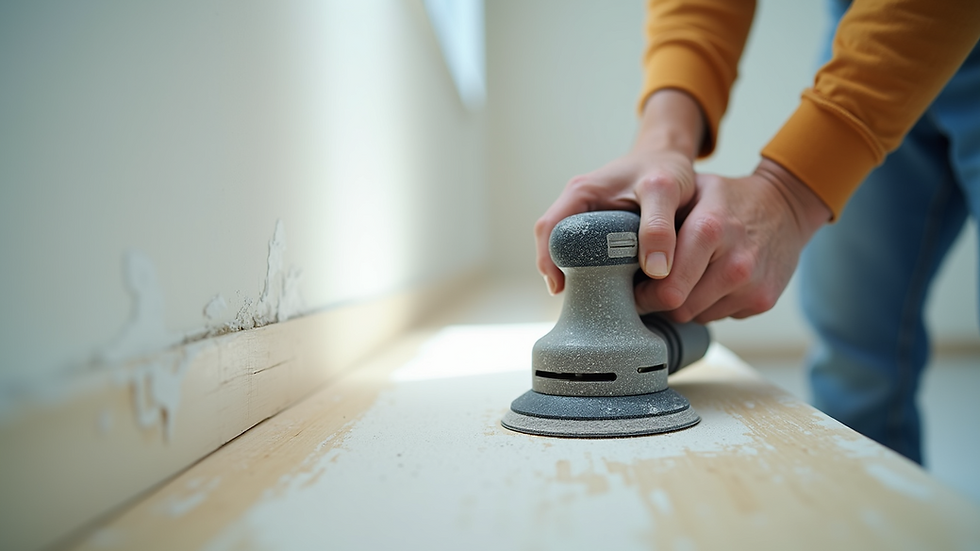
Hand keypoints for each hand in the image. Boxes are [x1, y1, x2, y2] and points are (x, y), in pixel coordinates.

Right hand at [535, 90, 704, 294]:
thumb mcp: (663, 190)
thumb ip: (658, 227)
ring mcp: (588, 219)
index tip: (559, 288)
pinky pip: (589, 253)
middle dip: (563, 272)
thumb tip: (655, 271)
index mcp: (581, 192)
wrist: (670, 158)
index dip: (548, 259)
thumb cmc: (664, 168)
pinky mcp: (602, 230)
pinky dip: (597, 271)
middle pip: (556, 244)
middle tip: (578, 298)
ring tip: (593, 297)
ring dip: (579, 274)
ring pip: (572, 251)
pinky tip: (611, 287)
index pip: (549, 228)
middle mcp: (578, 206)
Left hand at [634, 158, 831, 322]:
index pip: (666, 287)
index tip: (634, 287)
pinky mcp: (763, 301)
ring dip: (684, 304)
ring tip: (685, 278)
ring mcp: (752, 286)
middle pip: (679, 308)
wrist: (787, 205)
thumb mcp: (691, 191)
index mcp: (710, 230)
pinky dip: (708, 305)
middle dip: (660, 302)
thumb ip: (658, 220)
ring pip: (697, 316)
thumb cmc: (728, 198)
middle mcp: (735, 263)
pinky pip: (719, 317)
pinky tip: (710, 281)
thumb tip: (616, 251)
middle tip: (652, 289)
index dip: (643, 293)